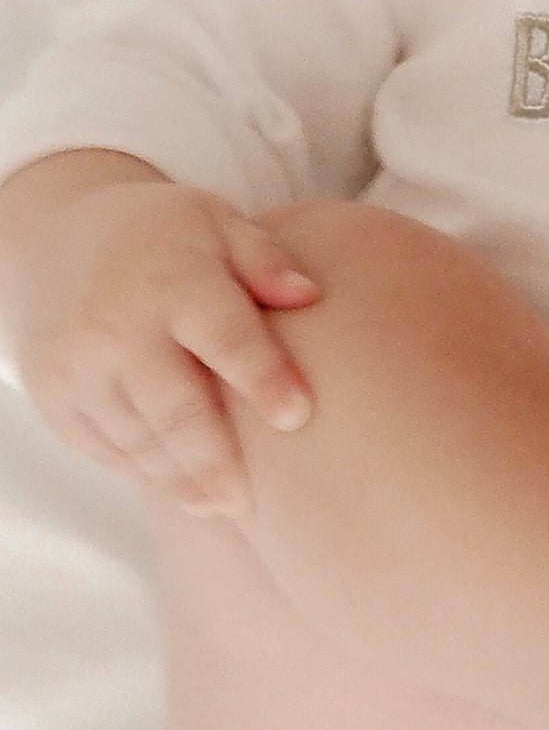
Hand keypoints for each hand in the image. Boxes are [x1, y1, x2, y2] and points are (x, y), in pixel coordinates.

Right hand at [0, 153, 318, 515]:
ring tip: (222, 507)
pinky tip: (180, 489)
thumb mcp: (218, 222)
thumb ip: (265, 260)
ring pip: (136, 436)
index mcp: (173, 280)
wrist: (61, 238)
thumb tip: (312, 294)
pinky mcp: (55, 396)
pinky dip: (142, 469)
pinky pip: (102, 444)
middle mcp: (119, 327)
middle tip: (251, 501)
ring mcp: (79, 367)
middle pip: (174, 406)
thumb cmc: (168, 234)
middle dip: (215, 459)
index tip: (299, 416)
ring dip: (179, 478)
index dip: (263, 377)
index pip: (224, 336)